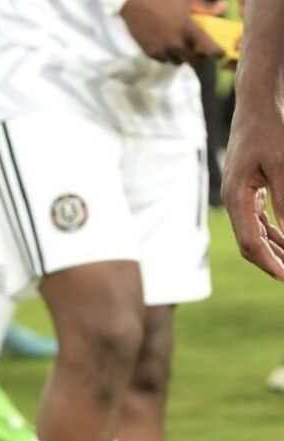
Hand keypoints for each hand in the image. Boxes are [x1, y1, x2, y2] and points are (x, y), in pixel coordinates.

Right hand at [120, 0, 223, 62]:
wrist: (133, 3)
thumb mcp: (186, 0)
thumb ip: (205, 8)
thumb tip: (223, 8)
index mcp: (188, 28)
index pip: (209, 48)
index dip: (217, 53)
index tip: (219, 53)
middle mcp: (176, 43)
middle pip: (194, 62)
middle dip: (199, 58)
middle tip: (199, 52)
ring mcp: (162, 50)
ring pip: (177, 62)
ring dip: (181, 57)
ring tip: (180, 47)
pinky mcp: (150, 52)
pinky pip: (163, 60)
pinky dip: (167, 55)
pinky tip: (165, 45)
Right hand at [221, 102, 283, 280]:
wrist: (258, 104)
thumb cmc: (271, 129)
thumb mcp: (283, 165)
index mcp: (237, 196)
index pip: (249, 241)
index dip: (269, 262)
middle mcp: (235, 199)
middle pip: (249, 242)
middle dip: (271, 261)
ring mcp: (241, 195)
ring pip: (255, 232)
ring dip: (275, 249)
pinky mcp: (250, 189)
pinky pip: (260, 219)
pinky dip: (274, 232)